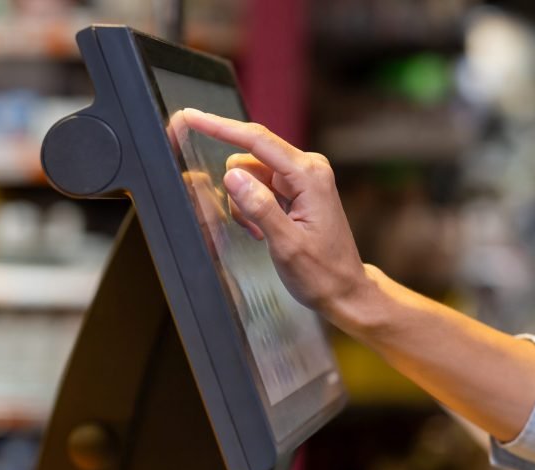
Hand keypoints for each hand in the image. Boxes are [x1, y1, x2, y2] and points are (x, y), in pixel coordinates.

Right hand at [182, 108, 370, 327]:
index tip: (191, 116)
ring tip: (262, 234)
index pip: (257, 141)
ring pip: (249, 175)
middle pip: (248, 160)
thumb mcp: (287, 245)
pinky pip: (258, 187)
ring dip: (245, 205)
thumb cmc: (321, 273)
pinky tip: (264, 231)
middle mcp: (307, 168)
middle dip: (238, 192)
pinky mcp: (296, 189)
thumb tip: (232, 175)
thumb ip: (260, 208)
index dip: (220, 127)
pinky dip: (253, 208)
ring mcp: (302, 178)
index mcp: (309, 176)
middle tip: (252, 229)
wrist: (343, 289)